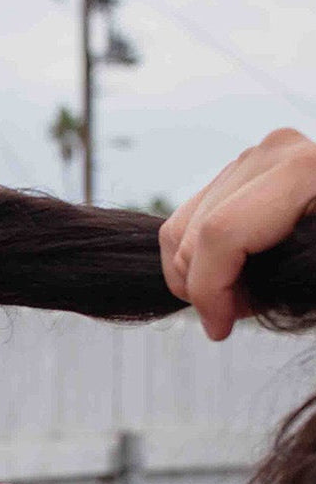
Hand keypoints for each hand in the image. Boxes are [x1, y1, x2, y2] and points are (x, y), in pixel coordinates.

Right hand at [160, 127, 315, 339]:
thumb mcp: (314, 270)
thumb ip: (272, 287)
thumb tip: (219, 311)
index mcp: (301, 172)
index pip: (220, 234)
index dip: (209, 290)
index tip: (219, 329)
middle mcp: (270, 154)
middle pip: (193, 233)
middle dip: (203, 287)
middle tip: (234, 316)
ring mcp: (250, 159)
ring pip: (180, 230)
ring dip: (196, 276)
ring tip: (238, 296)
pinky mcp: (237, 172)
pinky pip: (186, 221)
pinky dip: (196, 260)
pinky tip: (230, 276)